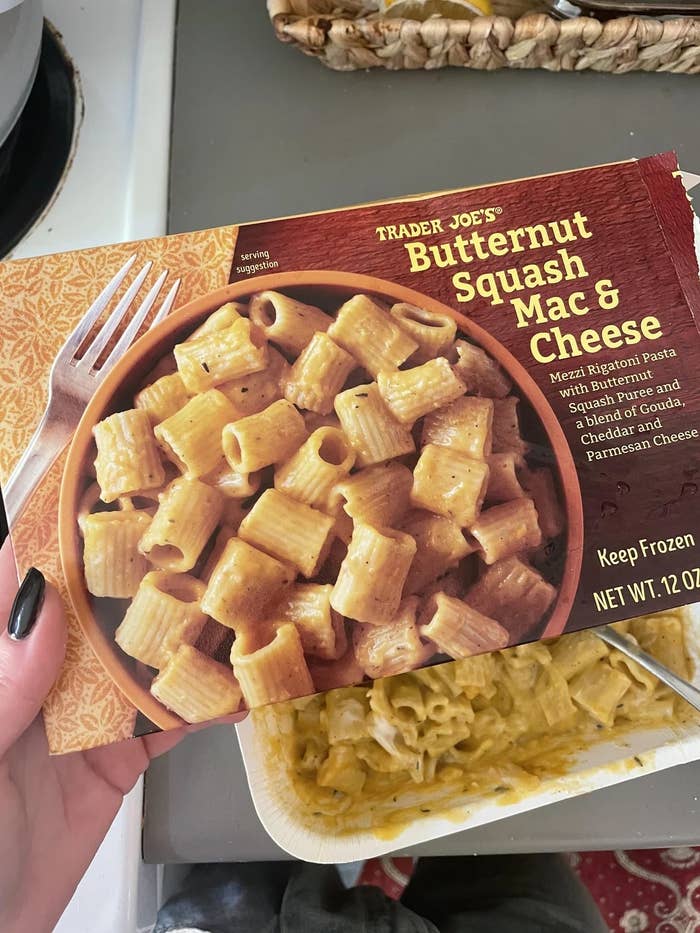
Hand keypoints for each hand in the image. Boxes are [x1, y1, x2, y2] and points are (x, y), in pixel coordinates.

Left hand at [0, 538, 243, 932]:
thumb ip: (1, 688)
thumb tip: (43, 605)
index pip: (26, 573)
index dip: (65, 523)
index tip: (115, 476)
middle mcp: (37, 676)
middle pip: (98, 605)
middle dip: (147, 564)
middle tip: (207, 521)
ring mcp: (79, 718)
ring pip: (141, 656)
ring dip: (188, 628)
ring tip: (240, 589)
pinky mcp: (114, 763)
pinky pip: (165, 723)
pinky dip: (205, 702)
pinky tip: (241, 681)